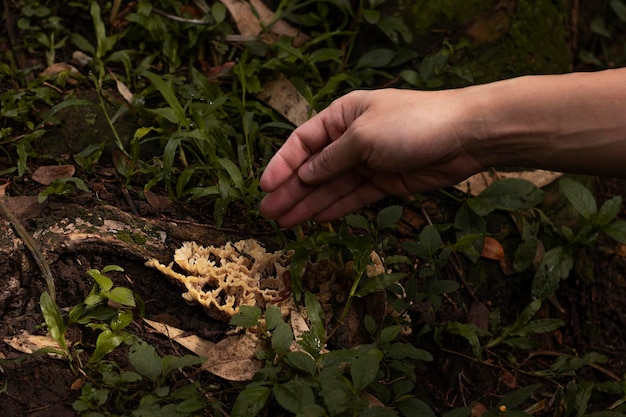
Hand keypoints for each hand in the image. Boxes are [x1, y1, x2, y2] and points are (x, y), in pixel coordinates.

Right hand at [259, 88, 484, 226]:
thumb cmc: (411, 123)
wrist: (463, 136)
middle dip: (291, 190)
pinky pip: (354, 196)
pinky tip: (316, 219)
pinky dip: (336, 208)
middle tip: (268, 213)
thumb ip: (331, 159)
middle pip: (314, 168)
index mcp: (342, 116)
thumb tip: (303, 176)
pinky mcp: (385, 181)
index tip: (265, 187)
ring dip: (309, 203)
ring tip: (285, 223)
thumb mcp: (363, 137)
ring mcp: (368, 161)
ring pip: (332, 186)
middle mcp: (351, 138)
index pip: (303, 142)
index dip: (282, 164)